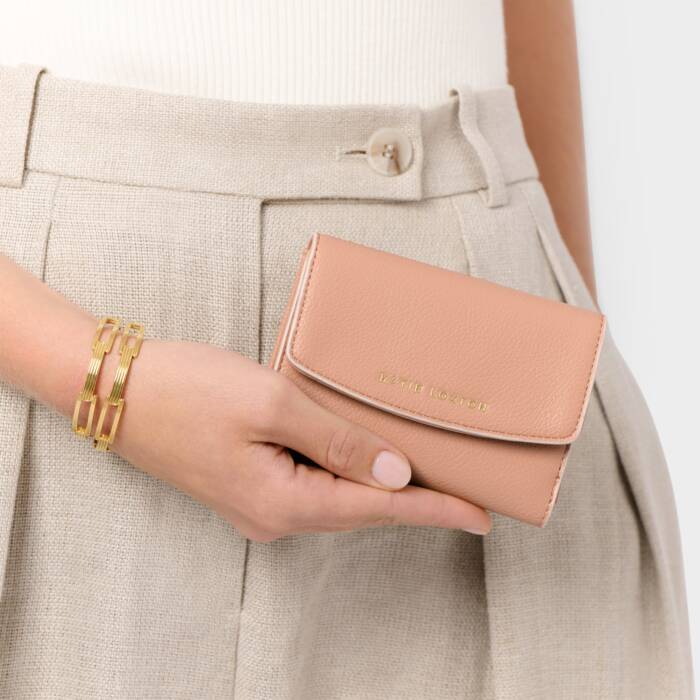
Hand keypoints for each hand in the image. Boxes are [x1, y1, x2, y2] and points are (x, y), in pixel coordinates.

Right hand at [106, 339, 491, 540]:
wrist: (118, 389)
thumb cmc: (189, 390)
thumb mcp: (272, 406)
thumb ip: (338, 441)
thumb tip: (394, 474)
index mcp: (282, 503)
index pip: (377, 510)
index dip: (434, 511)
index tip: (483, 517)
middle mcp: (274, 515)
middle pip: (360, 509)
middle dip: (414, 497)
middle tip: (464, 484)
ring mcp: (259, 503)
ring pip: (337, 496)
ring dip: (379, 481)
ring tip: (424, 466)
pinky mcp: (250, 482)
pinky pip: (312, 481)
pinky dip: (345, 467)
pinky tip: (363, 451)